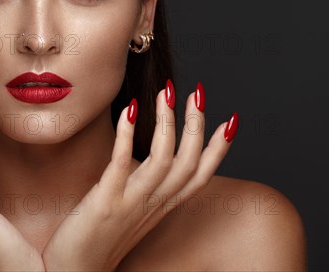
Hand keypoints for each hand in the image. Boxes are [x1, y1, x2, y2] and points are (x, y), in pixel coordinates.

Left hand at [42, 81, 237, 270]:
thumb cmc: (99, 238)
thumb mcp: (130, 210)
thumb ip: (142, 186)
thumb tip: (143, 160)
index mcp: (161, 207)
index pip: (199, 175)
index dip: (219, 149)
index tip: (230, 119)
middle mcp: (153, 205)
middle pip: (187, 163)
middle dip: (196, 125)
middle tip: (197, 91)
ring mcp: (130, 203)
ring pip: (163, 161)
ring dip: (167, 123)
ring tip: (166, 92)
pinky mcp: (105, 202)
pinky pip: (121, 165)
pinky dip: (128, 137)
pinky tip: (129, 109)